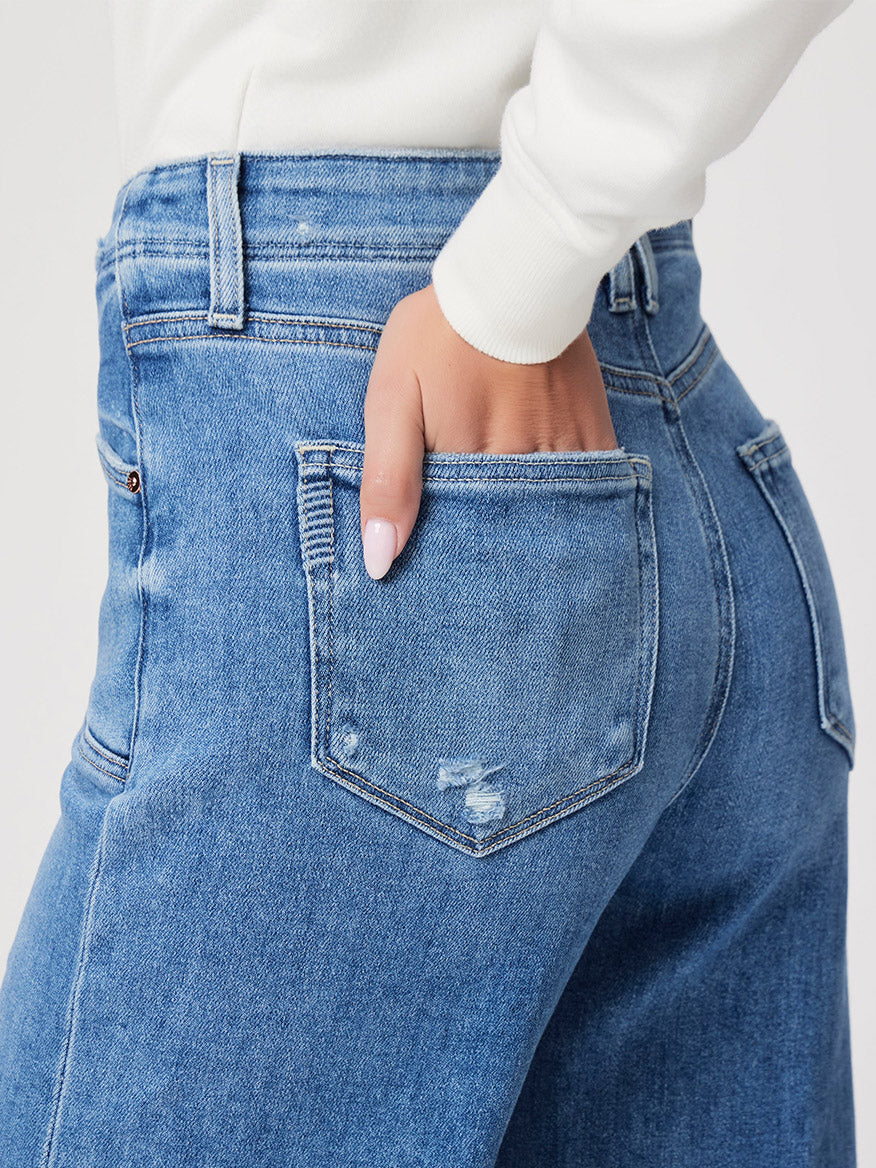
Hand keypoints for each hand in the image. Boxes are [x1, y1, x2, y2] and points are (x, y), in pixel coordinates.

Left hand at [360, 283, 617, 578]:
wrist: (509, 276)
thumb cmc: (438, 336)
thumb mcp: (392, 399)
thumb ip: (387, 480)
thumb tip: (379, 560)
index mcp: (470, 465)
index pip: (461, 542)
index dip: (450, 559)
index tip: (441, 572)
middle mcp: (524, 465)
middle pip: (507, 536)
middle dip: (492, 554)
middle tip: (477, 574)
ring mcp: (566, 451)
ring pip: (549, 519)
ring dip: (530, 534)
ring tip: (513, 539)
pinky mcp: (595, 434)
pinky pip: (588, 490)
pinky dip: (569, 506)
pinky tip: (551, 510)